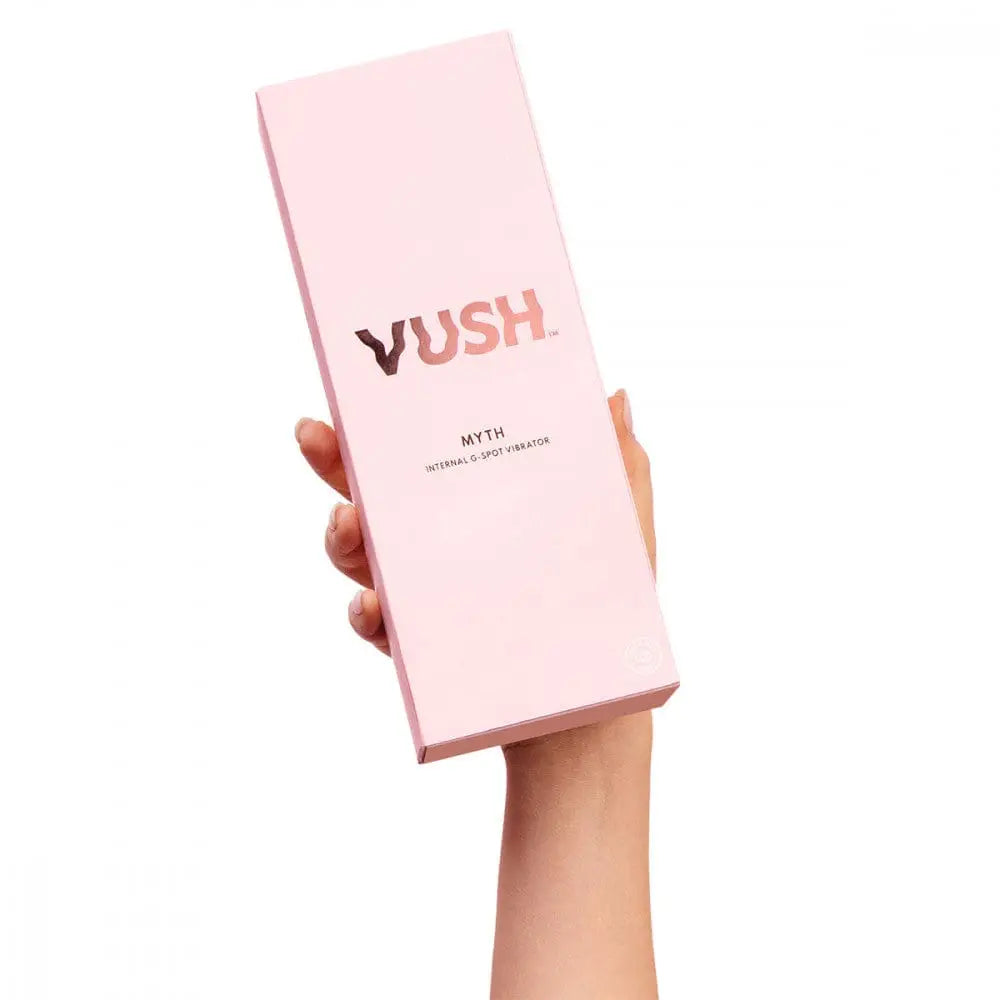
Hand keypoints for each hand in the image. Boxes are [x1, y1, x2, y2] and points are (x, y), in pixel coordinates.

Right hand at [294, 389, 654, 655]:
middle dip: (331, 463)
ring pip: (359, 561)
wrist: (601, 696)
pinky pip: (379, 631)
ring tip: (348, 521)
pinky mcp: (420, 651)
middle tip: (314, 435)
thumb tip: (616, 396)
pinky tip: (370, 603)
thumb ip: (620, 465)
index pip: (415, 456)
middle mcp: (432, 546)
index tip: (346, 397)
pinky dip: (366, 615)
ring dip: (340, 537)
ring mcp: (421, 598)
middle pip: (369, 497)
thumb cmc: (605, 600)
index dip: (376, 427)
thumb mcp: (620, 526)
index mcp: (469, 504)